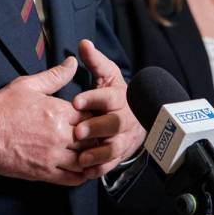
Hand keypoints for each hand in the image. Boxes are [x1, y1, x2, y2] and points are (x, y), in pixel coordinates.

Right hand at [0, 56, 90, 185]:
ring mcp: (53, 156)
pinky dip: (81, 175)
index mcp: (58, 112)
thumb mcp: (29, 85)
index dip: (94, 115)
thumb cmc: (3, 107)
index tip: (92, 116)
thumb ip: (55, 75)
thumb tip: (72, 62)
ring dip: (90, 156)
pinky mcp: (44, 173)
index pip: (90, 115)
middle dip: (95, 136)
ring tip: (89, 151)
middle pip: (92, 138)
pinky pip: (72, 178)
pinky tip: (82, 169)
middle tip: (95, 135)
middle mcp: (59, 135)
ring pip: (85, 159)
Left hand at [71, 39, 145, 178]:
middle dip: (96, 128)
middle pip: (114, 124)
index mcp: (119, 97)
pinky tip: (86, 171)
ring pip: (114, 147)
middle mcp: (124, 118)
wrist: (138, 117)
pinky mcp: (120, 154)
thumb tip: (83, 43)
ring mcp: (123, 138)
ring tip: (81, 158)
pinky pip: (111, 164)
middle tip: (78, 132)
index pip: (108, 96)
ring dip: (98, 153)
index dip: (93, 98)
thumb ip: (95, 61)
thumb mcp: (107, 75)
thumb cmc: (115, 94)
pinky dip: (100, 168)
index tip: (76, 100)